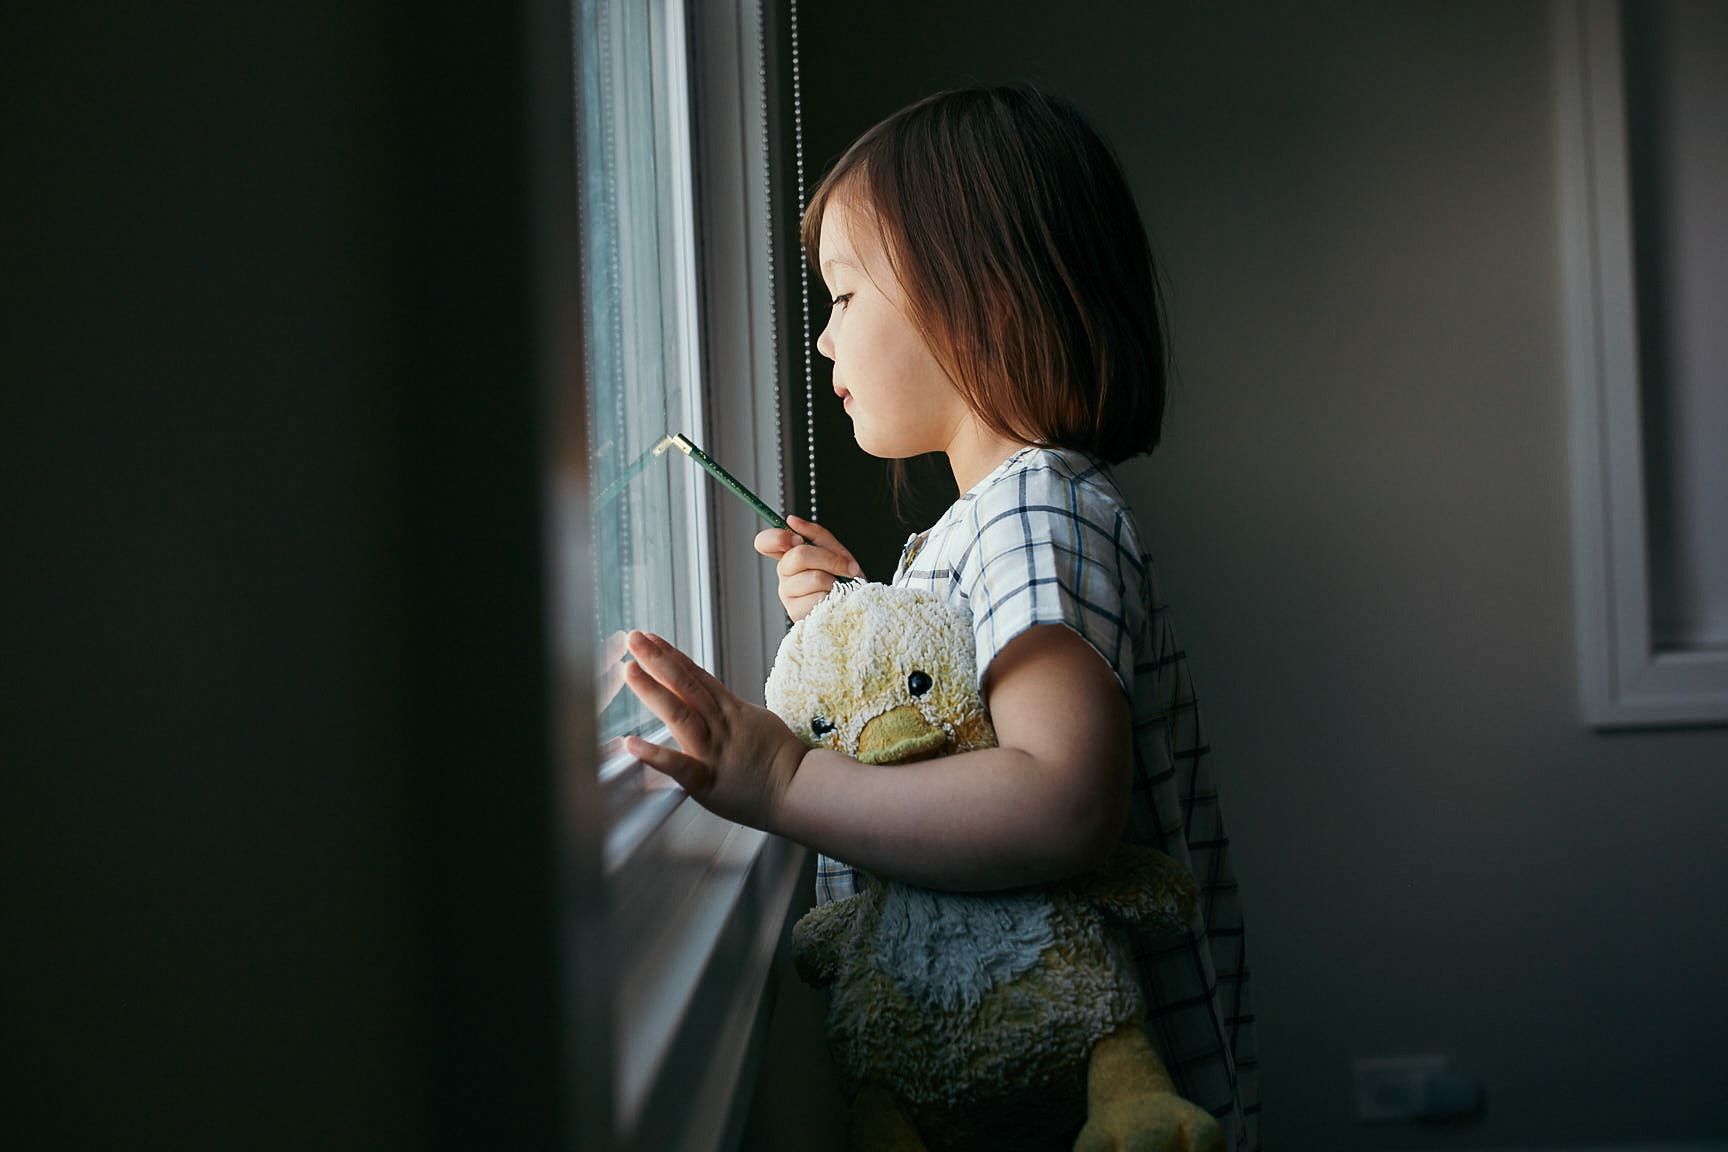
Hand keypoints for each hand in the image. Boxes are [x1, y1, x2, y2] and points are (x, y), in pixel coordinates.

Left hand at [621, 630, 808, 830]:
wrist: (802, 790)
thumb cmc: (783, 761)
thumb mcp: (758, 721)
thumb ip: (733, 710)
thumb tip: (715, 698)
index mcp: (731, 711)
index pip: (697, 676)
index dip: (672, 656)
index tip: (652, 639)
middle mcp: (720, 726)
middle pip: (685, 686)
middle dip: (657, 660)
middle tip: (634, 638)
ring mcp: (713, 751)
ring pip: (681, 714)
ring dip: (652, 690)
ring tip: (630, 669)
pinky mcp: (708, 782)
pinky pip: (680, 767)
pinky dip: (655, 755)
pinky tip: (632, 744)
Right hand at [753, 515, 864, 620]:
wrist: (857, 602)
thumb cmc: (844, 578)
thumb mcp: (836, 550)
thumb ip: (815, 533)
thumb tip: (791, 520)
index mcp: (790, 556)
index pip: (765, 542)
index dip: (777, 537)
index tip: (797, 539)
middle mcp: (785, 574)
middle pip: (799, 556)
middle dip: (830, 559)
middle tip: (845, 566)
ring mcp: (788, 595)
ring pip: (813, 577)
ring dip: (834, 579)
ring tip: (838, 586)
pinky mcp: (797, 612)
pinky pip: (818, 597)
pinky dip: (833, 596)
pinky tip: (833, 600)